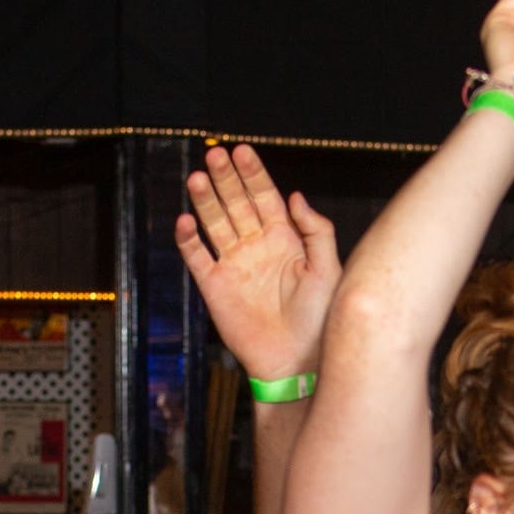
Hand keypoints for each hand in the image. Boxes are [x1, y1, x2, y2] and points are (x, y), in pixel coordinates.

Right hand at [174, 143, 341, 384]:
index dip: (252, 174)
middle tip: (215, 155)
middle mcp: (256, 247)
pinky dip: (188, 239)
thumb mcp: (328, 270)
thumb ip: (316, 231)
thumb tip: (295, 196)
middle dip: (226, 179)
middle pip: (236, 203)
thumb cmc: (318, 320)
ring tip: (197, 178)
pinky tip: (185, 220)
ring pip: (215, 224)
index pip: (265, 197)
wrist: (296, 362)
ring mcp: (234, 265)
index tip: (241, 151)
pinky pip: (197, 257)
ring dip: (205, 201)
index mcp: (285, 239)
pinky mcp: (214, 287)